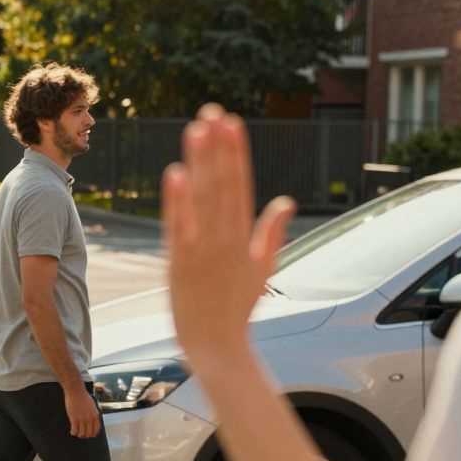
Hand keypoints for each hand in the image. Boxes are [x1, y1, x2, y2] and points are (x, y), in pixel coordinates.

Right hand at [64, 385, 100, 437]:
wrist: (76, 391)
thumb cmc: (83, 397)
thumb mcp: (93, 406)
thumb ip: (93, 414)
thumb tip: (93, 422)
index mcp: (95, 415)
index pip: (96, 430)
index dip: (93, 434)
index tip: (90, 435)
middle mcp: (90, 418)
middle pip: (89, 433)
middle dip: (85, 436)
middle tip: (82, 434)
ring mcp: (82, 419)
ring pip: (82, 434)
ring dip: (79, 435)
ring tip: (77, 432)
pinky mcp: (74, 418)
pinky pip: (74, 430)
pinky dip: (73, 433)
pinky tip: (72, 431)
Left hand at [162, 104, 295, 369]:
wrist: (218, 348)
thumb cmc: (238, 310)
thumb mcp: (263, 268)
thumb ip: (272, 232)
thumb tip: (285, 201)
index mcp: (244, 238)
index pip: (240, 185)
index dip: (235, 152)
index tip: (231, 122)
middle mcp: (225, 239)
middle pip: (223, 184)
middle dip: (218, 147)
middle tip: (212, 112)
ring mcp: (202, 251)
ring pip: (203, 198)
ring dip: (199, 162)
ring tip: (196, 129)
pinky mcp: (180, 264)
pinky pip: (178, 227)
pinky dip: (177, 201)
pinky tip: (175, 173)